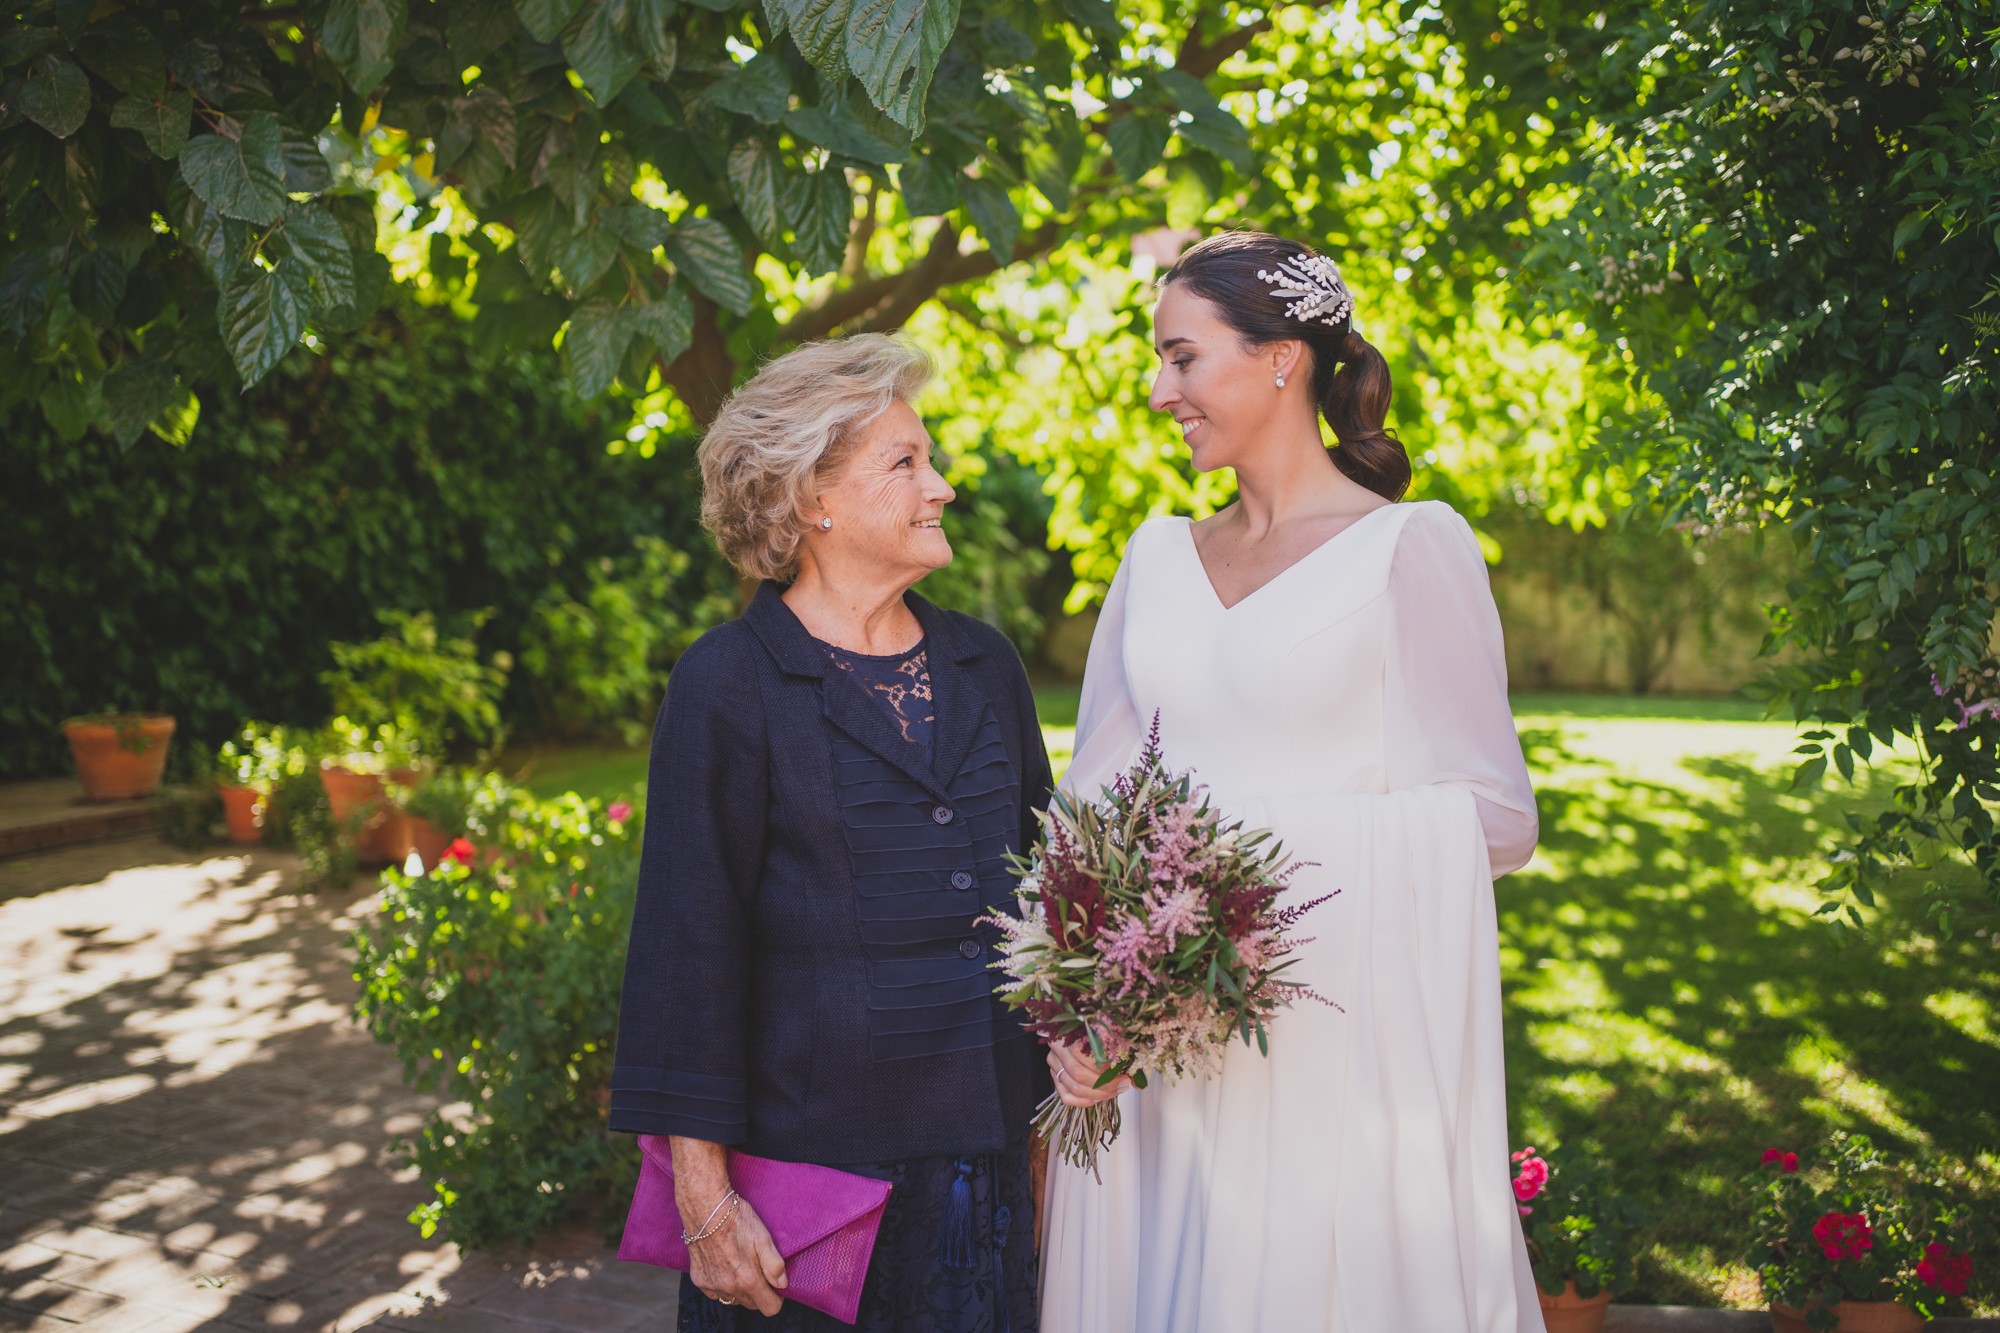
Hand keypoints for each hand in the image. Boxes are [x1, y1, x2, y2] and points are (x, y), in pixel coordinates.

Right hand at [668, 1136, 786, 1315]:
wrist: (706, 1209)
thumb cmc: (737, 1220)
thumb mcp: (764, 1238)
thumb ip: (774, 1265)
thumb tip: (782, 1284)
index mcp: (748, 1280)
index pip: (769, 1308)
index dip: (776, 1298)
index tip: (775, 1285)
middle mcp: (729, 1288)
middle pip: (751, 1304)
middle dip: (758, 1292)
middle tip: (758, 1269)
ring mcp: (712, 1285)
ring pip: (732, 1299)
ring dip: (740, 1290)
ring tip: (740, 1266)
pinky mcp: (699, 1279)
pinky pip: (715, 1292)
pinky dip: (721, 1284)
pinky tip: (724, 1266)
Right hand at [1048, 1039, 1132, 1107]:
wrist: (1078, 1030)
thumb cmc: (1098, 1032)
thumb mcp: (1110, 1035)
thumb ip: (1122, 1053)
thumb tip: (1138, 1083)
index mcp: (1069, 1034)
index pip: (1082, 1055)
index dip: (1104, 1068)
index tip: (1123, 1073)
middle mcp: (1057, 1051)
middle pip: (1079, 1075)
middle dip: (1105, 1085)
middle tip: (1123, 1084)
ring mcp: (1054, 1066)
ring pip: (1074, 1088)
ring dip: (1099, 1094)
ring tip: (1116, 1090)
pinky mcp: (1055, 1079)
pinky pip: (1067, 1097)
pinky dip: (1085, 1101)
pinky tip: (1099, 1097)